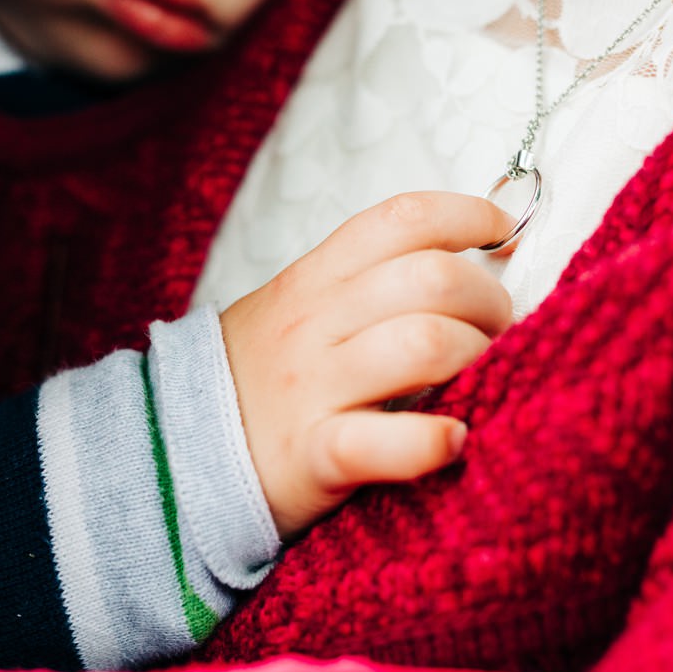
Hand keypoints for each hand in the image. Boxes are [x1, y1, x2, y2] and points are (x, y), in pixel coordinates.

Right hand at [221, 192, 512, 539]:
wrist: (173, 456)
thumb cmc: (257, 385)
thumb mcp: (295, 313)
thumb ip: (363, 287)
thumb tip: (463, 265)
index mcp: (313, 280)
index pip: (400, 220)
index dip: (465, 215)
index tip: (499, 234)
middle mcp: (315, 325)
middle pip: (430, 279)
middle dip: (488, 302)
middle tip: (497, 333)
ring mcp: (314, 389)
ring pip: (422, 345)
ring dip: (476, 360)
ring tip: (482, 381)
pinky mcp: (316, 456)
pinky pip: (384, 442)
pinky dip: (431, 442)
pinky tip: (452, 441)